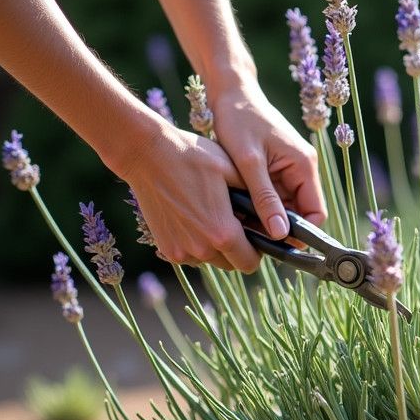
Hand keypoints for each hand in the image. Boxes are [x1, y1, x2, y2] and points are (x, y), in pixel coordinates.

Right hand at [110, 122, 261, 271]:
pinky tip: (195, 220)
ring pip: (211, 261)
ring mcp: (181, 251)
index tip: (256, 234)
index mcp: (222, 233)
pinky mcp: (165, 248)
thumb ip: (256, 199)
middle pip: (231, 265)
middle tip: (235, 223)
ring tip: (213, 218)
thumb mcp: (234, 172)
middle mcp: (201, 250)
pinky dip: (197, 245)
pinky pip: (191, 256)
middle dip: (238, 250)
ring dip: (216, 248)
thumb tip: (273, 217)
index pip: (250, 263)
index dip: (258, 251)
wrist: (146, 154)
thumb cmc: (193, 157)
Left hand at [210, 81, 325, 238]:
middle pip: (300, 212)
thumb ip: (265, 199)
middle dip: (280, 225)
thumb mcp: (249, 162)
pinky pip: (274, 195)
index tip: (276, 245)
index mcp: (304, 165)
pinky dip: (260, 203)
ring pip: (285, 206)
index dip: (301, 232)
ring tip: (241, 220)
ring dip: (267, 215)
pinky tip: (240, 206)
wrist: (230, 92)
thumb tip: (280, 234)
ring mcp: (291, 168)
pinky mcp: (277, 167)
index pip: (316, 212)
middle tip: (251, 235)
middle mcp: (304, 168)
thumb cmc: (239, 120)